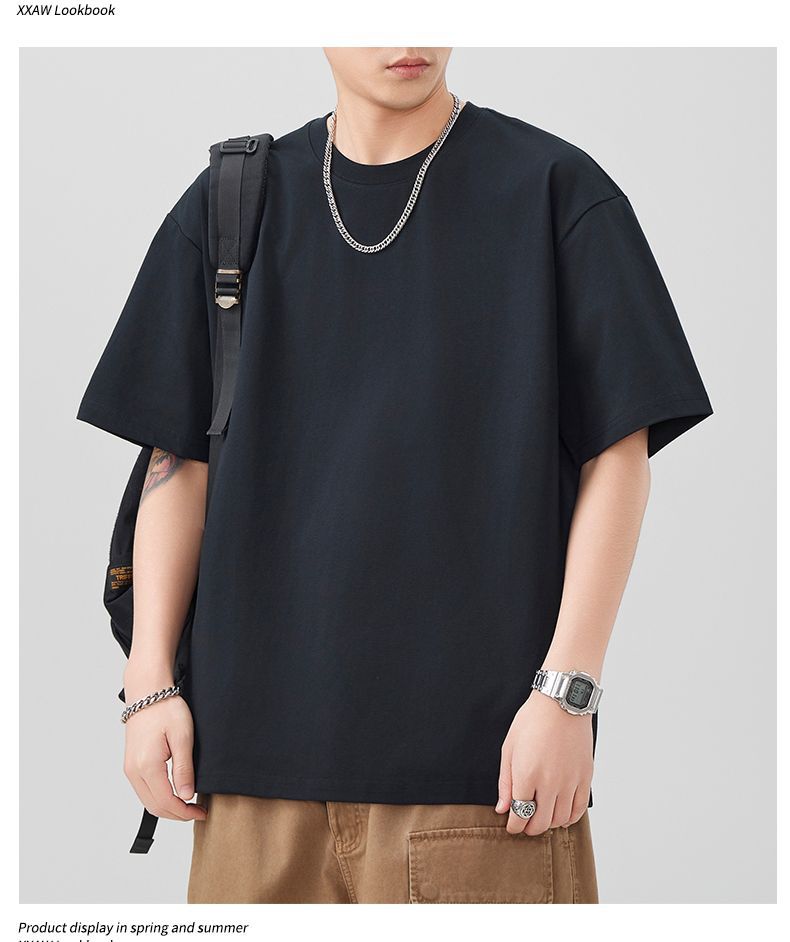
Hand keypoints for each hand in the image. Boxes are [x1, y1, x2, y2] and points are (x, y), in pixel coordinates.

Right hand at [122, 671, 206, 822]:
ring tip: (189, 804)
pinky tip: (174, 793)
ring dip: (168, 807)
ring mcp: (130, 769)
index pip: (166, 802)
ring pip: (148, 801)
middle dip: (177, 814)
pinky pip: (144, 790)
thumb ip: (184, 769)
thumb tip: (186, 796)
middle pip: (155, 806)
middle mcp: (133, 772)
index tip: (201, 812)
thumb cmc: (166, 709)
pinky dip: (159, 797)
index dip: (185, 812)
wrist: (147, 693)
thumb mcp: (183, 738)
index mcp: (147, 766)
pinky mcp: (131, 764)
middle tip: (198, 812)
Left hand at [495, 691, 592, 834]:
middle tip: (525, 825)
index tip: (512, 826)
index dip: (514, 826)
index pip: (519, 815)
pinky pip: (579, 809)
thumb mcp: (509, 748)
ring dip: (549, 824)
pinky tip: (562, 816)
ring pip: (560, 820)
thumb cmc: (532, 721)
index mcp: (527, 775)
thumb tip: (503, 809)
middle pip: (540, 823)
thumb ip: (506, 782)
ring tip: (541, 817)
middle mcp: (550, 783)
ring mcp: (570, 782)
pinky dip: (570, 818)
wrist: (561, 704)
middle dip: (529, 829)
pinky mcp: (585, 777)